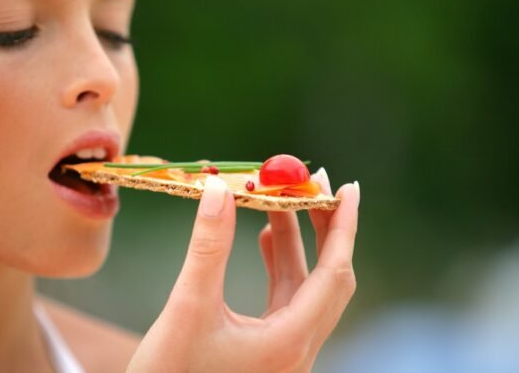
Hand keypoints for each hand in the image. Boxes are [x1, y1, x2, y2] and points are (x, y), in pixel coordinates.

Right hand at [127, 172, 359, 372]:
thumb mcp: (187, 307)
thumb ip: (208, 247)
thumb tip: (218, 190)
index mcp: (290, 340)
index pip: (334, 272)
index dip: (343, 226)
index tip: (347, 187)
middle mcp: (297, 347)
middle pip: (328, 277)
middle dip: (323, 228)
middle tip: (310, 186)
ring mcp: (285, 349)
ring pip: (304, 285)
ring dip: (294, 243)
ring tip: (277, 202)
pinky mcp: (269, 347)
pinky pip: (286, 298)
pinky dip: (279, 265)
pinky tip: (264, 240)